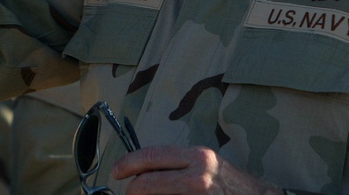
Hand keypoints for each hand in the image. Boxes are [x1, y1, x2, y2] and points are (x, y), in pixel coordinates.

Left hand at [112, 145, 282, 193]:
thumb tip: (145, 171)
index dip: (127, 164)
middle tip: (129, 193)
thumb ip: (177, 165)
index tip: (116, 171)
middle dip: (132, 190)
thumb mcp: (206, 164)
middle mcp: (197, 176)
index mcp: (196, 157)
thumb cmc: (232, 183)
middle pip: (145, 183)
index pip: (150, 157)